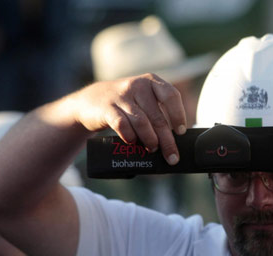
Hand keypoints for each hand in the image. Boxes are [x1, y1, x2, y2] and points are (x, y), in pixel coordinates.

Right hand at [70, 74, 186, 164]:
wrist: (91, 100)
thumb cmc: (126, 104)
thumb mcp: (144, 100)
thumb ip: (158, 113)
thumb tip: (174, 142)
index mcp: (151, 82)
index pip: (171, 96)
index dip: (178, 115)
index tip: (181, 132)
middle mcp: (138, 85)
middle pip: (157, 116)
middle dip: (167, 140)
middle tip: (172, 156)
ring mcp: (122, 96)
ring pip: (142, 121)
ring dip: (150, 139)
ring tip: (152, 149)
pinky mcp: (107, 107)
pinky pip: (122, 125)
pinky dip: (130, 136)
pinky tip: (132, 142)